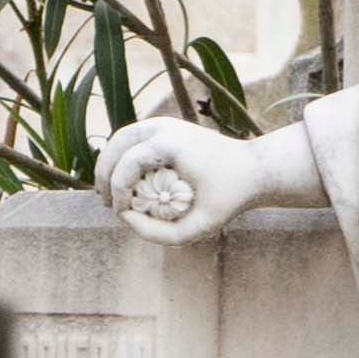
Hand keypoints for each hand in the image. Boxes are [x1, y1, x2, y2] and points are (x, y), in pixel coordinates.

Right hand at [102, 118, 297, 239]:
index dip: (117, 190)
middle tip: (107, 203)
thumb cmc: (229, 198)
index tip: (121, 213)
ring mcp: (163, 122)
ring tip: (109, 193)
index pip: (128, 163)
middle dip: (105, 175)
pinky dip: (121, 157)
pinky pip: (132, 137)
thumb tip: (126, 219)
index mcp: (171, 144)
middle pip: (117, 145)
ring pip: (120, 137)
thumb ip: (162, 234)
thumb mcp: (201, 226)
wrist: (252, 169)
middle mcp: (164, 126)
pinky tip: (124, 181)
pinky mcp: (165, 126)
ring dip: (109, 164)